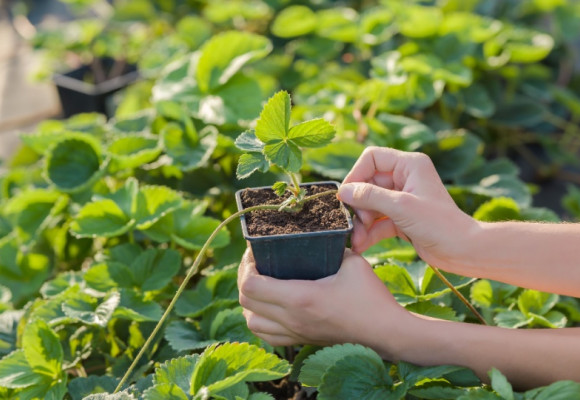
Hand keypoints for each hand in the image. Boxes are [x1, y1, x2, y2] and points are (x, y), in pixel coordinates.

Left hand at [238, 248, 409, 356]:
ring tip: (260, 284)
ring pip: (251, 322)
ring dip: (249, 302)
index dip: (246, 267)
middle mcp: (292, 319)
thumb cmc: (371, 298)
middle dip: (244, 279)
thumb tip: (317, 237)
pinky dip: (259, 321)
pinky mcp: (301, 341)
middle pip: (245, 303)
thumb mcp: (352, 263)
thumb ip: (331, 248)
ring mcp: (295, 333)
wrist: (387, 333)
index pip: (251, 286)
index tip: (255, 252)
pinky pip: (267, 336)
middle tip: (255, 262)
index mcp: (300, 298)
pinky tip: (270, 307)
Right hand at [338, 146, 477, 272]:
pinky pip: (377, 221)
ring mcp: (402, 199)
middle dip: (358, 205)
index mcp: (409, 165)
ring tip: (356, 240)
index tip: (345, 195)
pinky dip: (369, 232)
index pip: (372, 158)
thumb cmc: (439, 224)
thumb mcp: (400, 207)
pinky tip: (360, 245)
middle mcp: (405, 178)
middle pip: (368, 184)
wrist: (462, 251)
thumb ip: (369, 196)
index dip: (356, 174)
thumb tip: (342, 191)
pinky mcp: (401, 218)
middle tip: (352, 223)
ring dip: (361, 222)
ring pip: (371, 205)